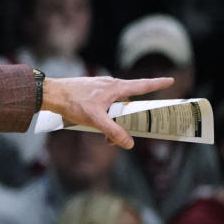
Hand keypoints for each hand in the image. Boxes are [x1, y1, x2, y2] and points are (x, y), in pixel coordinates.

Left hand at [41, 75, 174, 148]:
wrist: (51, 94)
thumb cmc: (73, 103)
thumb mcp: (96, 120)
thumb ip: (113, 132)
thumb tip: (129, 144)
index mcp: (116, 87)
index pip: (143, 85)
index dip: (158, 83)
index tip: (171, 80)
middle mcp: (110, 84)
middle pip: (129, 101)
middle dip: (131, 118)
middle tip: (133, 129)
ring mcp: (100, 87)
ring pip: (115, 106)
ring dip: (114, 121)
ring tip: (106, 139)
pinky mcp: (91, 92)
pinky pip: (104, 105)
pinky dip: (105, 117)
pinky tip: (95, 128)